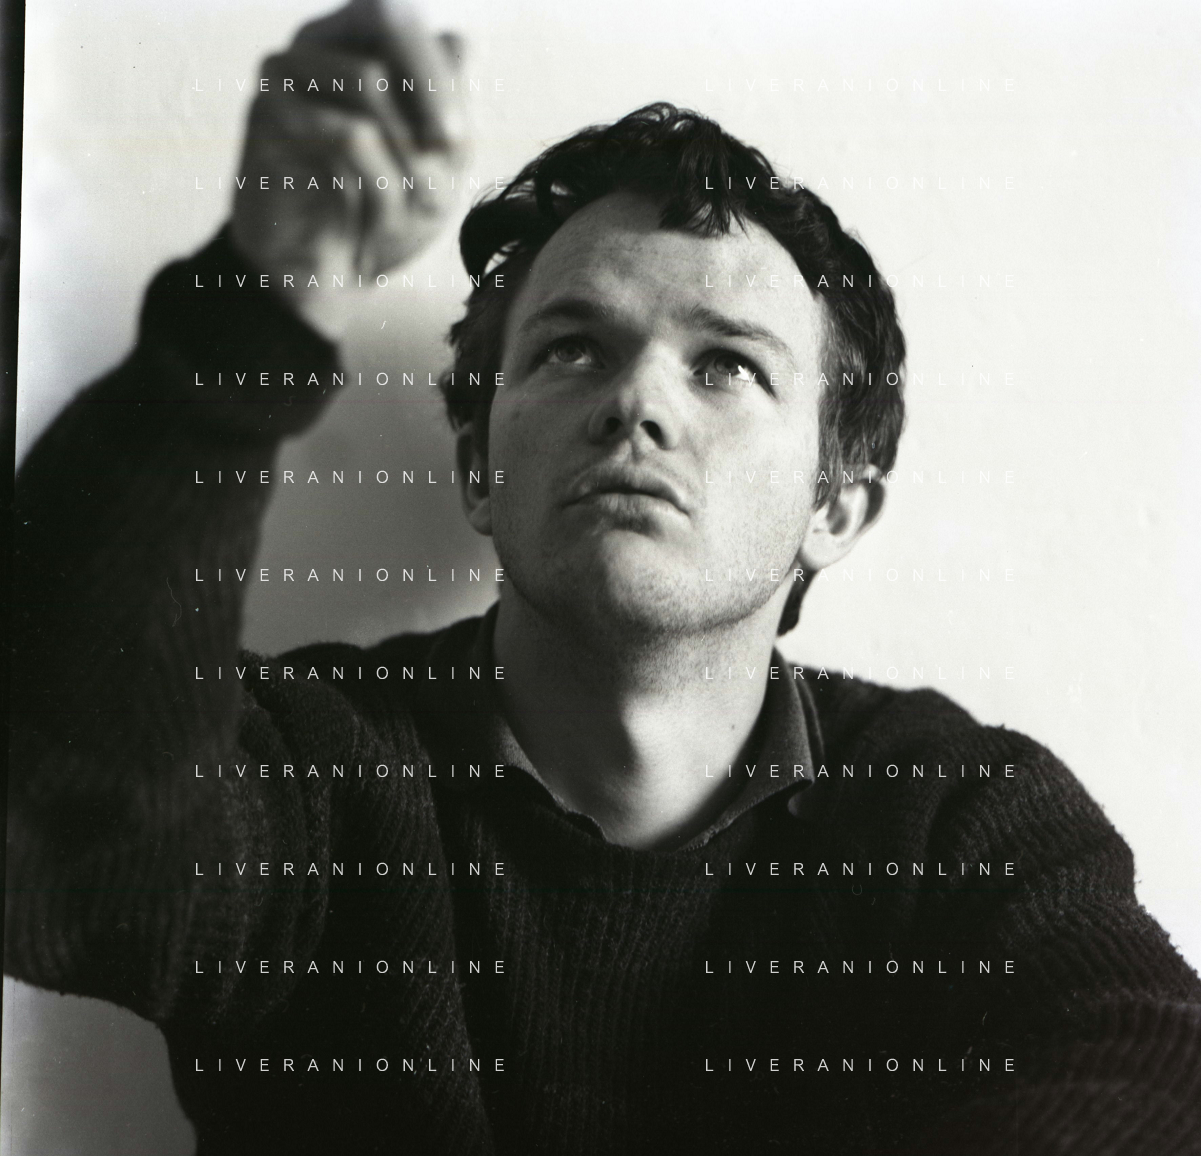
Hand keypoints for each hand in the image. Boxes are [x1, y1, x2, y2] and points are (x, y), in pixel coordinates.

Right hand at [229, 0, 467, 339]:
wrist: (325, 277)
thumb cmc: (383, 214)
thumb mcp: (439, 166)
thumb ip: (451, 107)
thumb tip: (460, 42)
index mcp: (367, 43)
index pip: (414, 22)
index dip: (443, 76)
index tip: (457, 143)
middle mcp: (323, 42)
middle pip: (388, 16)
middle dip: (430, 89)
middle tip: (447, 153)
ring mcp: (288, 70)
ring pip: (369, 77)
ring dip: (407, 149)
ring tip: (414, 202)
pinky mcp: (266, 113)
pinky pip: (343, 132)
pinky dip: (378, 181)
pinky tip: (379, 218)